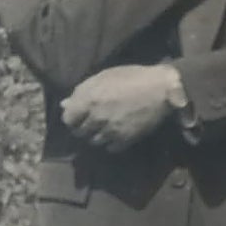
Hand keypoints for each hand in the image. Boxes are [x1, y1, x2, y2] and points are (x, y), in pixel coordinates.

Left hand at [61, 65, 177, 152]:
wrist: (161, 88)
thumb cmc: (132, 77)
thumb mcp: (104, 77)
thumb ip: (82, 91)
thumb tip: (64, 104)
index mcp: (89, 99)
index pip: (68, 119)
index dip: (73, 117)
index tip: (80, 115)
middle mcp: (97, 117)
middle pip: (80, 133)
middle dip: (84, 127)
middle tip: (94, 121)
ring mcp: (111, 130)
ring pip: (94, 141)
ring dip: (98, 136)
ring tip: (107, 128)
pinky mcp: (125, 139)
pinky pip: (110, 148)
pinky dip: (112, 143)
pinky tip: (118, 133)